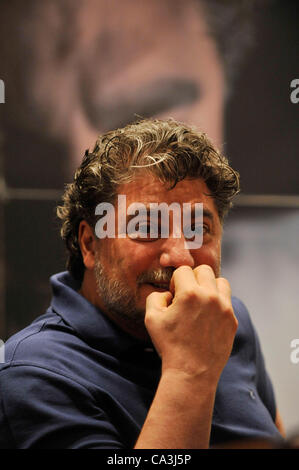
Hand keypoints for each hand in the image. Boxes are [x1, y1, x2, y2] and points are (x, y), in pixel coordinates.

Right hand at [145, 265, 237, 382]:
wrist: (192, 372)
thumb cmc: (170, 345)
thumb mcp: (151, 318)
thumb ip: (156, 297)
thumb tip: (168, 294)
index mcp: (189, 294)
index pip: (183, 270)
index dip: (175, 281)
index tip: (174, 295)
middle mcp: (210, 296)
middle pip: (204, 270)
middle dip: (193, 278)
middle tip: (186, 295)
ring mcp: (224, 308)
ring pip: (221, 282)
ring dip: (210, 287)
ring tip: (201, 302)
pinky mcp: (232, 320)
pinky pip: (227, 301)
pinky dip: (218, 303)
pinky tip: (208, 317)